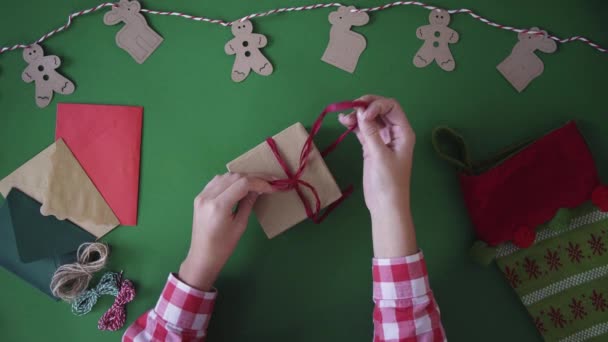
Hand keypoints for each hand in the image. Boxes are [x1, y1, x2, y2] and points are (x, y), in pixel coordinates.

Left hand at [179, 173, 274, 290]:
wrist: (202, 256)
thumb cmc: (223, 247)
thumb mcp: (240, 225)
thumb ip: (248, 203)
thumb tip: (258, 189)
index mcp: (218, 206)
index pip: (242, 184)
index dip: (260, 182)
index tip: (272, 187)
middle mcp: (208, 196)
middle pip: (234, 177)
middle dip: (253, 177)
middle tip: (268, 182)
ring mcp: (201, 195)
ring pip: (225, 176)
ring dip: (242, 177)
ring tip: (256, 183)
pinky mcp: (200, 197)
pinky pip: (217, 181)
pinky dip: (230, 180)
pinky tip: (239, 185)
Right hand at [338, 95, 417, 257]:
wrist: (385, 205)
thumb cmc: (388, 182)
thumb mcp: (379, 155)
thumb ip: (370, 132)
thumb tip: (361, 112)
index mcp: (403, 132)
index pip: (391, 107)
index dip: (376, 105)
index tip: (362, 114)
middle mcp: (394, 132)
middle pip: (380, 109)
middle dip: (366, 106)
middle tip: (351, 109)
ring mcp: (382, 139)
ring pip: (370, 119)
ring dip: (358, 115)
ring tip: (344, 118)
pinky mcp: (371, 146)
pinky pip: (363, 130)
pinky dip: (354, 125)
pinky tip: (344, 122)